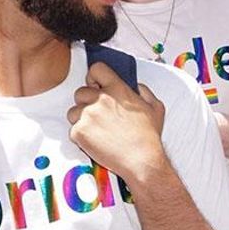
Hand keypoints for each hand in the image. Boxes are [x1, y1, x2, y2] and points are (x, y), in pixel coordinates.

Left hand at [68, 62, 164, 180]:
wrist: (141, 160)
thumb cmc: (148, 137)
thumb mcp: (155, 108)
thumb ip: (145, 92)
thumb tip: (136, 86)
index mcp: (118, 89)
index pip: (96, 69)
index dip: (94, 78)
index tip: (96, 87)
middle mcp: (100, 98)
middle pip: (80, 92)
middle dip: (86, 103)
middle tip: (99, 117)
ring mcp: (87, 115)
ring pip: (73, 112)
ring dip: (81, 120)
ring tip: (98, 132)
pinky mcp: (79, 132)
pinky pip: (73, 130)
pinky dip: (81, 137)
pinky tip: (96, 142)